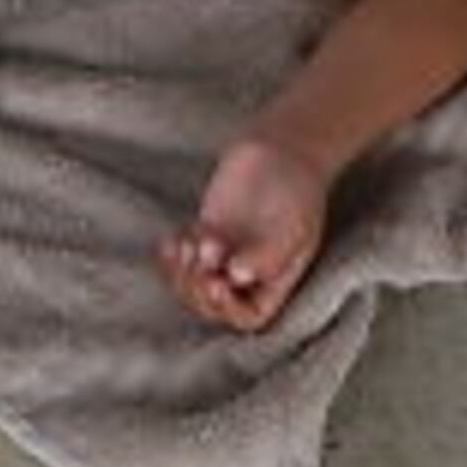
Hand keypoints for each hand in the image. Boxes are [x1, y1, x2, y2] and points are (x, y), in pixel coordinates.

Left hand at [158, 133, 332, 333]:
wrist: (281, 149)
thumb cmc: (296, 189)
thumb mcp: (294, 225)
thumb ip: (270, 255)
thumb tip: (239, 277)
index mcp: (276, 281)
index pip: (249, 317)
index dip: (228, 309)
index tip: (219, 283)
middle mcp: (248, 274)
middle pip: (214, 306)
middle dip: (199, 291)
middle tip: (200, 264)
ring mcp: (225, 254)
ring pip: (193, 284)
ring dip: (182, 273)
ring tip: (188, 244)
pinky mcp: (206, 233)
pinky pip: (182, 258)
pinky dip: (170, 255)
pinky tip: (169, 240)